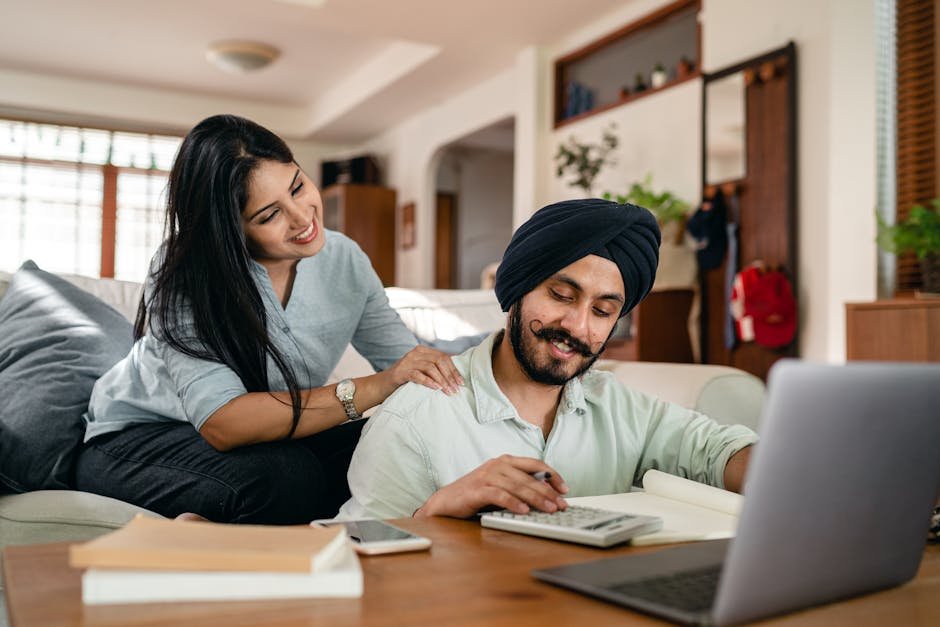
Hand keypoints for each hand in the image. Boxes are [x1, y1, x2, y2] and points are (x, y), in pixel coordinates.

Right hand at [385, 346, 463, 394]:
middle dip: (450, 376)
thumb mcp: (420, 371)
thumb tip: (455, 377)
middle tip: (456, 390)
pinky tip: (436, 388)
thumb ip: (434, 369)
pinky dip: (428, 381)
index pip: (444, 357)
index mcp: (422, 351)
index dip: (454, 370)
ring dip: (442, 380)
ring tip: (448, 391)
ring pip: (430, 368)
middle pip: (439, 361)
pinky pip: (417, 375)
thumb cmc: (404, 380)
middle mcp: (415, 353)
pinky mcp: (400, 372)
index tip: (461, 383)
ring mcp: (407, 361)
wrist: (381, 386)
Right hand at [416, 455, 568, 518]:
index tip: (565, 489)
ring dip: (536, 498)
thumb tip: (546, 497)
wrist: (446, 502)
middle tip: (561, 505)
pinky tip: (523, 511)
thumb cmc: (475, 495)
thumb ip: (519, 487)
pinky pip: (499, 495)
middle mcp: (497, 465)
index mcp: (505, 461)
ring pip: (517, 486)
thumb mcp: (500, 487)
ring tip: (549, 509)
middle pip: (529, 477)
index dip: (552, 475)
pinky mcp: (477, 489)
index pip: (535, 464)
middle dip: (548, 492)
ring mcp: (486, 476)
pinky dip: (513, 503)